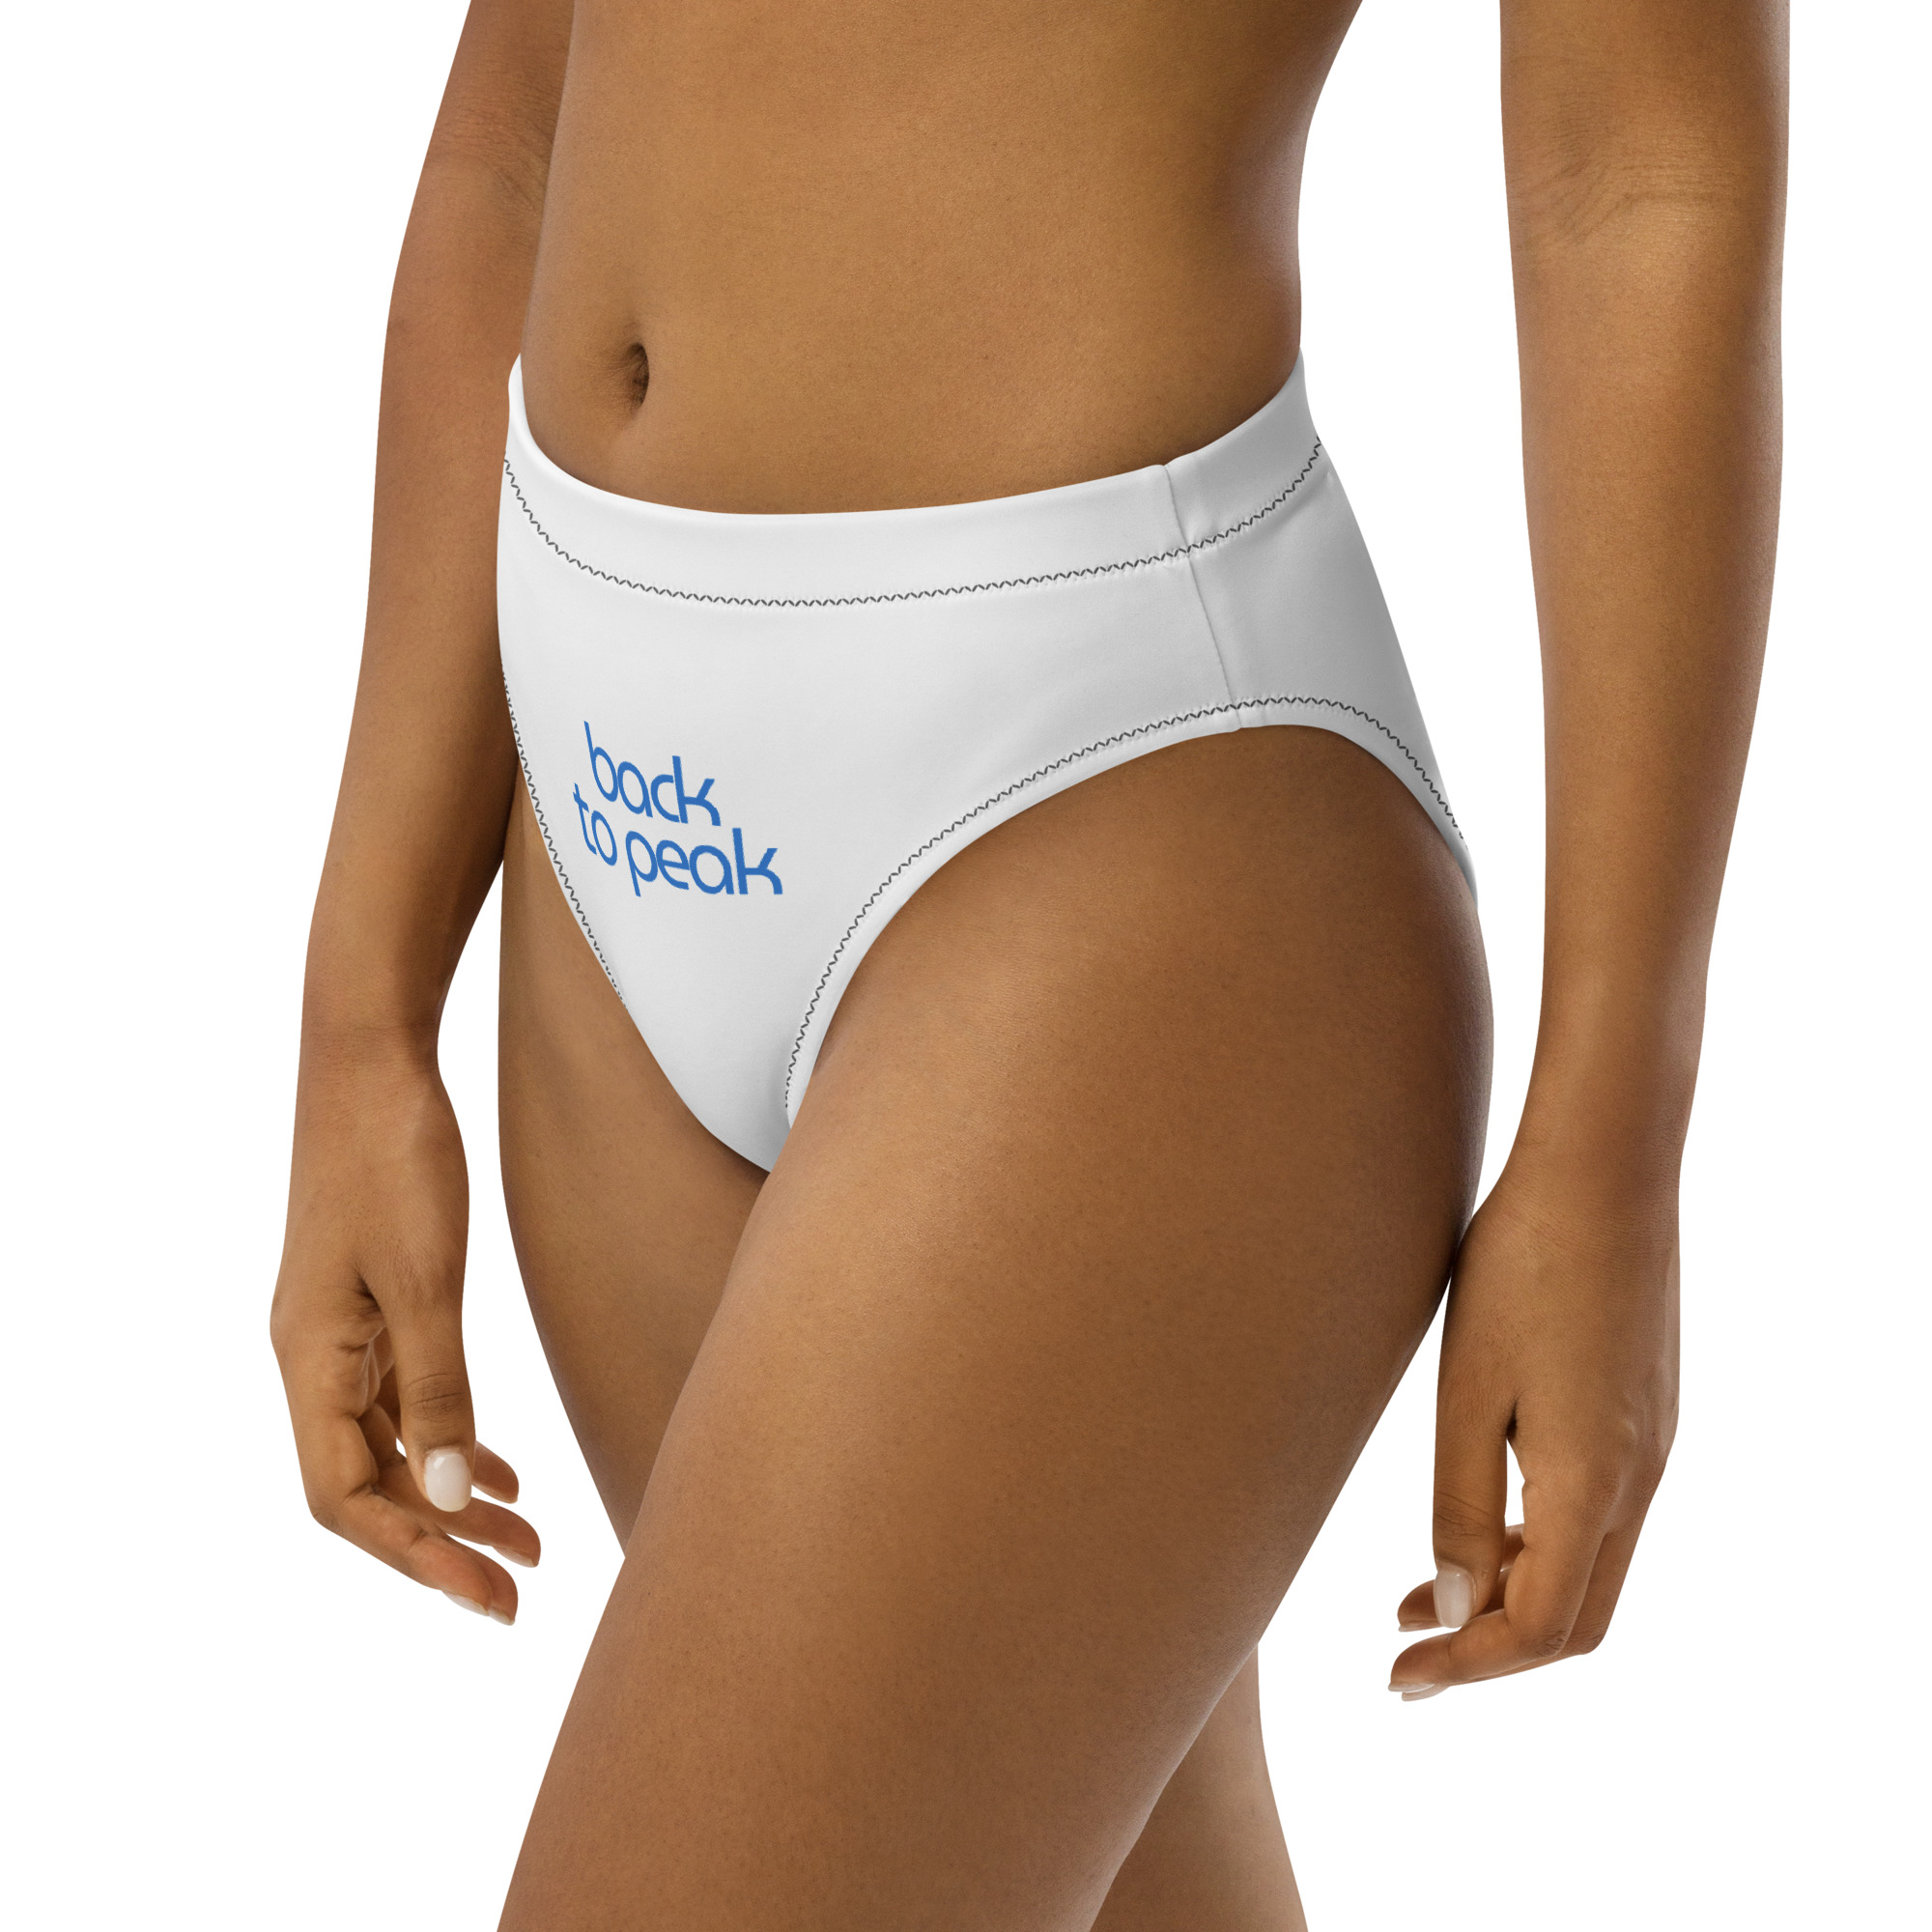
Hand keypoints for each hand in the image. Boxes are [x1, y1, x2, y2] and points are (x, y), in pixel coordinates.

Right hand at [270, 1048, 537, 1620]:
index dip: (412, 1555)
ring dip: (453, 1498)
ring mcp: (340, 1332)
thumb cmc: (394, 1155)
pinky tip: (499, 1471)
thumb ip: (440, 1385)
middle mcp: (313, 1358)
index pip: (344, 1497)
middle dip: (441, 1543)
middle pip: (368, 1484)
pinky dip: (452, 1439)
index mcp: (308, 1359)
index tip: (486, 1594)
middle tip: (520, 1590)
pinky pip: (405, 1398)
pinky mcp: (373, 1302)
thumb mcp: (427, 1277)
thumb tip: (451, 1497)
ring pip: (393, 1444)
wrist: (372, 1058)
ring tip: (526, 1542)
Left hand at [1389, 1159, 1678, 1697]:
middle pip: (1577, 1619)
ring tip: (1417, 1596)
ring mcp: (1653, 1448)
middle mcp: (1640, 1481)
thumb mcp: (1467, 1389)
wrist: (1605, 1170)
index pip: (1539, 1629)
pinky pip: (1598, 1517)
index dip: (1468, 1666)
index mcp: (1592, 1485)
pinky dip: (1535, 1544)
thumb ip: (1457, 1504)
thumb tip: (1452, 1606)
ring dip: (1509, 1594)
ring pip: (1589, 1569)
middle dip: (1490, 1648)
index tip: (1398, 1679)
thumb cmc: (1522, 1267)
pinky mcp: (1646, 1413)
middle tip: (1406, 1654)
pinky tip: (1478, 1521)